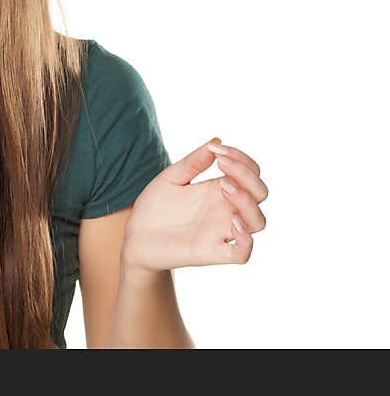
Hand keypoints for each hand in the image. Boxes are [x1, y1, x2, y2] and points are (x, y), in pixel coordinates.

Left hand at [120, 138, 269, 272]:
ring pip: (258, 221)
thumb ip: (192, 163)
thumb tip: (215, 142)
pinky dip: (246, 241)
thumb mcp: (170, 178)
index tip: (218, 150)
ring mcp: (221, 232)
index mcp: (218, 190)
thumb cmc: (154, 207)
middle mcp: (225, 210)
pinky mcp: (212, 253)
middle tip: (222, 166)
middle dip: (248, 176)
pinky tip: (233, 224)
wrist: (136, 237)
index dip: (242, 159)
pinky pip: (242, 253)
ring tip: (225, 187)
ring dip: (248, 202)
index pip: (250, 173)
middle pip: (260, 194)